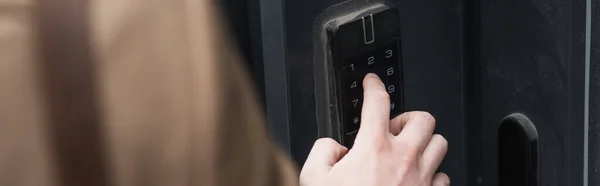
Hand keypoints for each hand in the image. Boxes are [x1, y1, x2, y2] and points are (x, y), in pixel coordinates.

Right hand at [300, 73, 448, 185]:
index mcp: (373, 148)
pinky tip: (415, 179)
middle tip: (392, 128)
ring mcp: (421, 178)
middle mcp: (403, 158)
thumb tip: (334, 146)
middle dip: (408, 118)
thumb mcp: (313, 178)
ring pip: (440, 144)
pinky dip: (432, 173)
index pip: (378, 101)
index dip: (374, 85)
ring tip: (407, 151)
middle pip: (423, 119)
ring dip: (424, 143)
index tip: (372, 82)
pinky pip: (443, 176)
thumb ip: (322, 151)